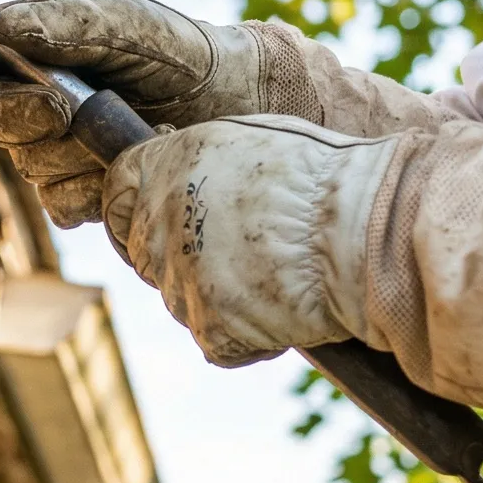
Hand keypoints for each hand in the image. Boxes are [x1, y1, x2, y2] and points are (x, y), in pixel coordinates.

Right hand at [0, 0, 250, 226]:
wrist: (238, 109)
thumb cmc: (185, 53)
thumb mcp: (137, 24)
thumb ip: (71, 24)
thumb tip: (1, 27)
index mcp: (36, 42)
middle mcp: (36, 94)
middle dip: (32, 118)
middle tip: (73, 109)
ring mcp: (57, 147)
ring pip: (31, 168)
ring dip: (79, 155)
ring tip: (133, 129)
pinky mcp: (80, 191)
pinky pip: (62, 205)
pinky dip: (97, 190)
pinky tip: (133, 164)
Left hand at [100, 117, 396, 366]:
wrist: (365, 229)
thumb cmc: (328, 177)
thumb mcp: (255, 141)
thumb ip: (205, 165)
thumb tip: (191, 180)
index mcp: (167, 164)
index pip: (118, 192)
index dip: (135, 212)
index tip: (162, 223)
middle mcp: (160, 219)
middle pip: (146, 253)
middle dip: (184, 259)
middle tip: (243, 256)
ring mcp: (180, 277)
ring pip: (182, 301)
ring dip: (220, 298)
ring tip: (279, 276)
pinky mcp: (209, 326)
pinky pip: (218, 342)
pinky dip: (251, 338)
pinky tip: (289, 311)